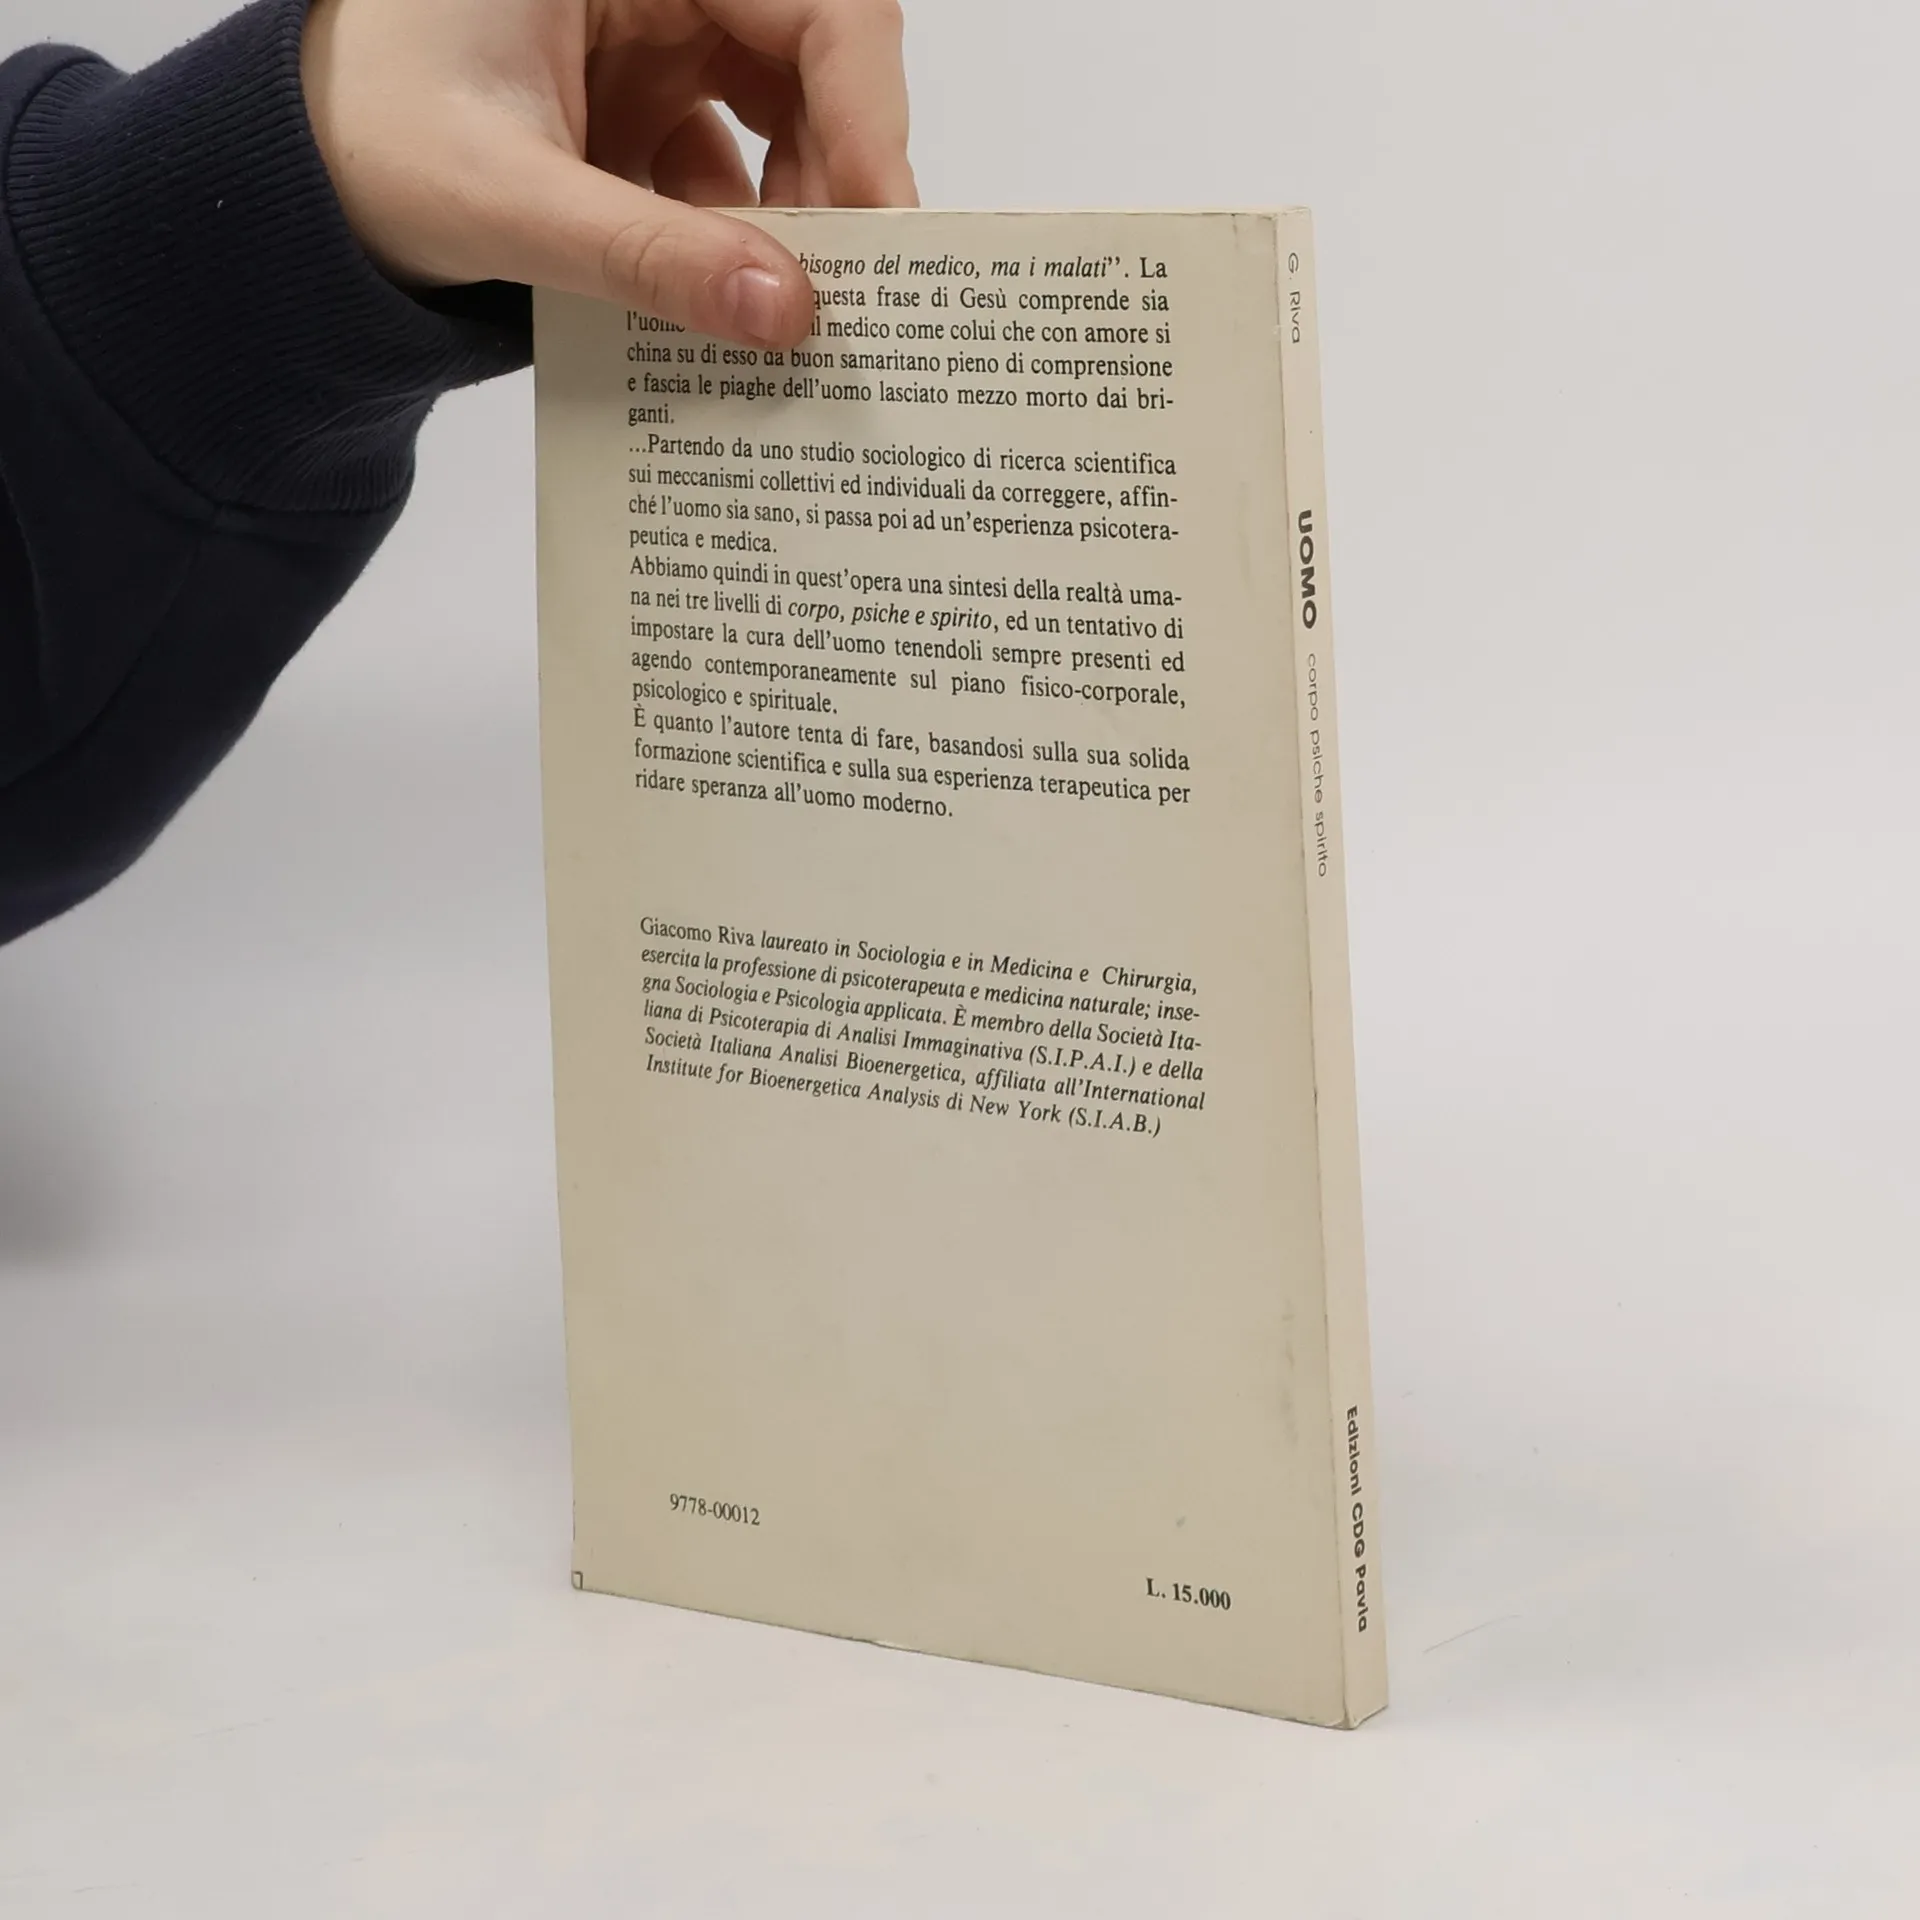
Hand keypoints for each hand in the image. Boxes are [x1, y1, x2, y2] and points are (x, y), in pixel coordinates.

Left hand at [300, 0, 915, 350]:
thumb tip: (787, 314)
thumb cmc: (362, 143)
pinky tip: (727, 306)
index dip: (866, 108)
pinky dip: (742, 241)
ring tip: (777, 310)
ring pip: (786, 118)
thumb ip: (646, 259)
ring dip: (794, 218)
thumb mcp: (504, 200)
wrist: (295, 185)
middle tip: (842, 293)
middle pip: (813, 58)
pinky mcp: (649, 109)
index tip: (884, 224)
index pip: (810, 3)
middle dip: (836, 176)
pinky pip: (735, 169)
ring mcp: (656, 41)